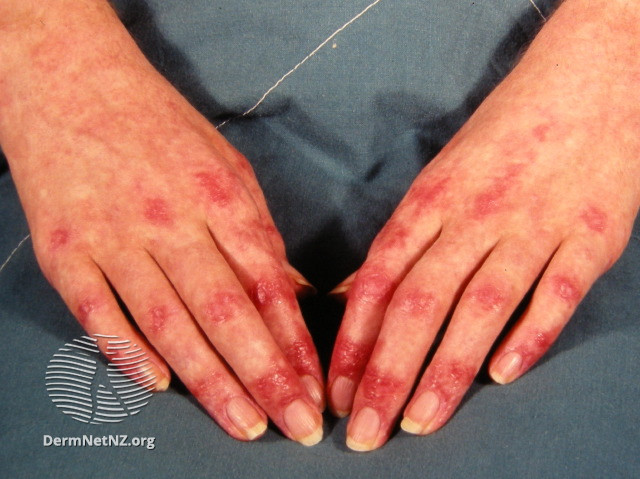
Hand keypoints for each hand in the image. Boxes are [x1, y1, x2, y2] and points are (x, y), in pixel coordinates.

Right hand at [0, 1, 322, 444]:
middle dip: (266, 376)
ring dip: (210, 380)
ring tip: (244, 423)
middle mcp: (169, 222)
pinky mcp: (65, 252)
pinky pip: (99, 312)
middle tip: (295, 425)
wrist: (73, 85)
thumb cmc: (161, 127)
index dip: (295, 343)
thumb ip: (257, 233)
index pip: (267, 285)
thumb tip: (293, 294)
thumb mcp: (227, 166)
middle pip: (225, 313)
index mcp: (218, 199)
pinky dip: (127, 352)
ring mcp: (113, 238)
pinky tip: (160, 385)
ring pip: (168, 323)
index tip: (316, 387)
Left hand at [327, 0, 639, 450]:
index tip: (335, 391)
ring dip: (447, 370)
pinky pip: (556, 294)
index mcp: (431, 200)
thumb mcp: (440, 177)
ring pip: (481, 307)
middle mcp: (474, 216)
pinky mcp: (589, 236)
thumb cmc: (506, 132)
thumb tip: (351, 294)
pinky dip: (529, 336)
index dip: (352, 341)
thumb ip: (402, 241)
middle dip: (386, 373)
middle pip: (418, 303)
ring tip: (419, 423)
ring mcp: (533, 226)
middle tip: (364, 433)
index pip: (378, 279)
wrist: (591, 76)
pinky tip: (503, 377)